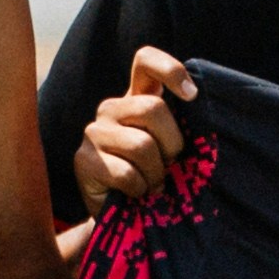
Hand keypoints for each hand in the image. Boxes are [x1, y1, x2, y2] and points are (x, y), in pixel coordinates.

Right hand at [75, 47, 192, 210]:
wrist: (122, 216)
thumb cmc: (154, 176)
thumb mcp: (169, 146)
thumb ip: (178, 126)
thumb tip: (196, 108)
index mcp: (135, 98)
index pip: (145, 61)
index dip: (170, 70)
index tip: (191, 96)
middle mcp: (112, 108)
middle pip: (153, 108)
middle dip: (172, 143)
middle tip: (169, 164)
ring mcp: (94, 132)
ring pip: (141, 144)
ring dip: (156, 173)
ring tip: (153, 184)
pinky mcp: (83, 160)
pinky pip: (126, 173)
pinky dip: (140, 189)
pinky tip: (136, 194)